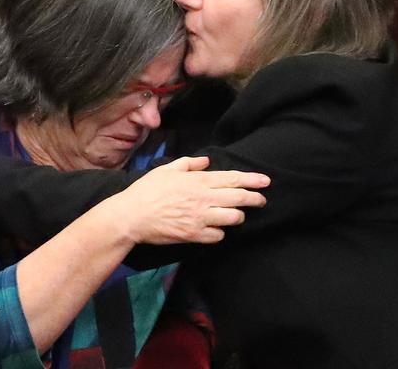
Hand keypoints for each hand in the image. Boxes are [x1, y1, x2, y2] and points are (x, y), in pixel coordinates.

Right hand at [105, 156, 268, 244]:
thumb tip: (206, 161)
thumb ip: (189, 163)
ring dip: (238, 216)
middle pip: (239, 198)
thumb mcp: (166, 169)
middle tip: (261, 200)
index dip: (252, 180)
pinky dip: (220, 232)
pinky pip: (218, 236)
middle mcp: (203, 199)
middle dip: (255, 199)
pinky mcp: (194, 235)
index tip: (266, 181)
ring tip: (236, 215)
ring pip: (233, 218)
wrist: (132, 216)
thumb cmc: (147, 190)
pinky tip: (215, 229)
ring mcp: (200, 218)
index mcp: (197, 181)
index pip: (232, 179)